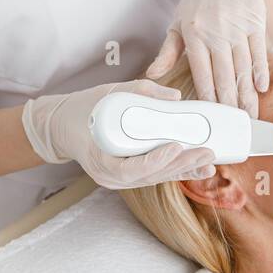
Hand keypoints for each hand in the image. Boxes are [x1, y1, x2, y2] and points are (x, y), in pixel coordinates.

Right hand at [21, 79, 215, 188]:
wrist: (62, 125)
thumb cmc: (85, 108)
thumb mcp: (108, 93)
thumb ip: (142, 92)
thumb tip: (176, 97)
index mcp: (99, 159)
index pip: (130, 168)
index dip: (156, 160)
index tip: (175, 147)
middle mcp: (110, 176)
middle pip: (150, 176)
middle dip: (181, 166)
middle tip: (207, 152)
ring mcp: (119, 180)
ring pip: (156, 178)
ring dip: (184, 170)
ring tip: (210, 161)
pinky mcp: (128, 175)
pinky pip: (155, 175)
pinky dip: (177, 170)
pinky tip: (199, 167)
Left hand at [146, 0, 268, 116]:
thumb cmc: (198, 0)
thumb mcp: (178, 22)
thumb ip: (167, 51)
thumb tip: (152, 76)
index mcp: (194, 33)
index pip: (202, 73)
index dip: (208, 97)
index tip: (213, 117)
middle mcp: (216, 30)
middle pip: (224, 74)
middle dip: (230, 102)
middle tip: (235, 125)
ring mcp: (238, 25)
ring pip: (243, 66)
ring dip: (247, 93)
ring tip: (249, 114)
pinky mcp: (256, 20)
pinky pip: (258, 51)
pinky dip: (260, 70)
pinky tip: (261, 87)